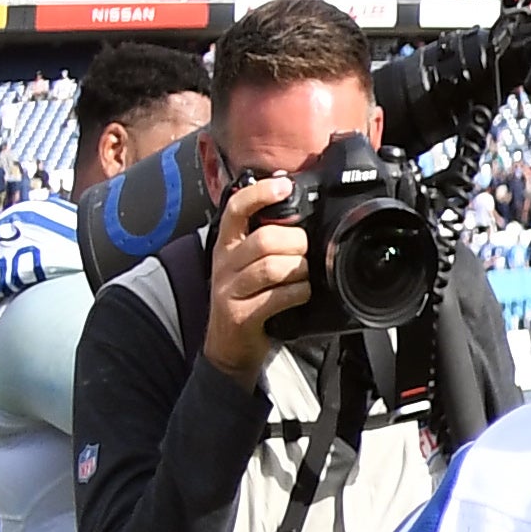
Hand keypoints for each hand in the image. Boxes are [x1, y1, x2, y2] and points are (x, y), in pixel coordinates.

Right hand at [202, 171, 312, 381]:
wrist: (230, 346)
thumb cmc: (248, 299)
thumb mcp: (248, 265)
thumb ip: (265, 239)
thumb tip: (295, 209)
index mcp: (227, 244)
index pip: (235, 208)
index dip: (259, 194)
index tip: (284, 185)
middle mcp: (224, 263)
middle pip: (265, 239)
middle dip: (296, 243)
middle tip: (306, 252)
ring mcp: (230, 289)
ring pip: (273, 267)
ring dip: (299, 270)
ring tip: (304, 276)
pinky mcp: (241, 313)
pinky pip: (278, 296)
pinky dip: (298, 293)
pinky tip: (301, 295)